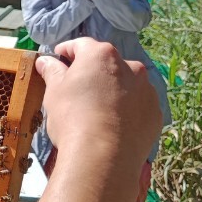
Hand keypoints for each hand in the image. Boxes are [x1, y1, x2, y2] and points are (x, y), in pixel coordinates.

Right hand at [34, 38, 161, 166]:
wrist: (103, 156)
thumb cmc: (73, 117)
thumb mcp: (54, 92)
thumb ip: (52, 71)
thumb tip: (46, 61)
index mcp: (102, 55)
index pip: (81, 45)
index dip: (66, 52)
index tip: (57, 60)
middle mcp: (130, 66)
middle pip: (107, 64)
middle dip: (92, 73)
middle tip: (78, 89)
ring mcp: (147, 90)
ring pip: (126, 84)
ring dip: (113, 90)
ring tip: (98, 111)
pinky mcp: (155, 113)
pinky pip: (138, 105)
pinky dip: (127, 110)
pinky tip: (114, 125)